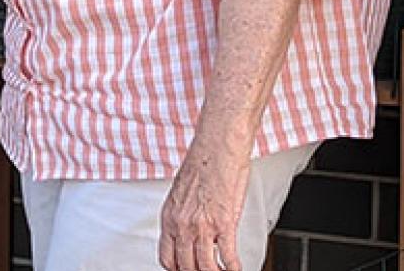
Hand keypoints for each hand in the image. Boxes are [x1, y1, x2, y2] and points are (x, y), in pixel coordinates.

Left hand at [158, 147, 249, 270]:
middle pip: (185, 266)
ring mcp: (202, 226)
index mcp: (170, 217)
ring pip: (204, 268)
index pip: (166, 257)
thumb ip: (184, 216)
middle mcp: (182, 224)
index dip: (177, 270)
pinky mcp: (223, 223)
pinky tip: (236, 269)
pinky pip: (228, 257)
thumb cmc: (203, 163)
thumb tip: (193, 231)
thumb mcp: (181, 193)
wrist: (218, 146)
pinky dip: (233, 269)